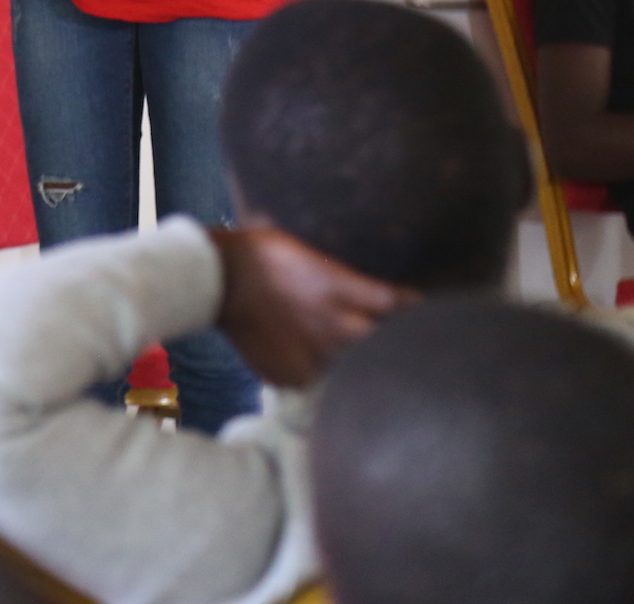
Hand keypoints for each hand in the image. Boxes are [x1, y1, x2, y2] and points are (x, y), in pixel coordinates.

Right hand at [211, 225, 414, 387]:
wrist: (217, 280)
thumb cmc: (261, 254)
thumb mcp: (308, 254)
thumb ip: (342, 277)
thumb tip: (374, 288)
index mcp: (338, 289)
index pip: (391, 302)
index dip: (407, 304)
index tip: (416, 304)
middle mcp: (333, 326)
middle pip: (378, 341)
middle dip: (385, 338)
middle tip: (382, 333)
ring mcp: (313, 355)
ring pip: (348, 365)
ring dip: (348, 358)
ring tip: (341, 351)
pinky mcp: (292, 375)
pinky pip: (316, 380)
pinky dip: (316, 373)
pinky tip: (309, 361)